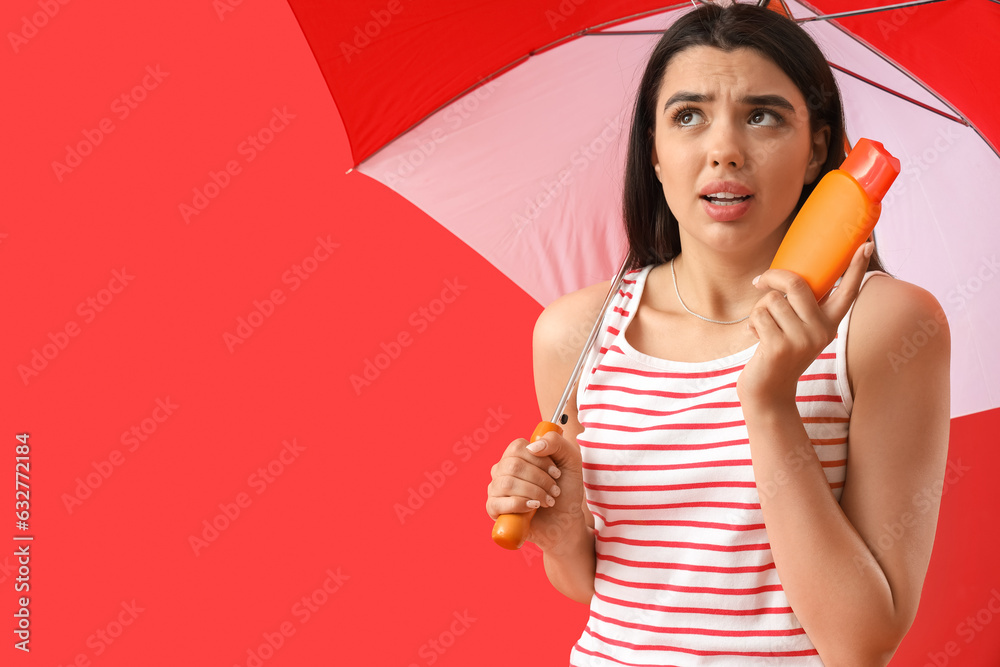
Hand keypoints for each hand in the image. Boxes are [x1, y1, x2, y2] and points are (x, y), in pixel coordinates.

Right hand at [486, 431, 586, 552]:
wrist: (566, 521)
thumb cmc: (566, 490)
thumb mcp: (570, 460)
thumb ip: (555, 442)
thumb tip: (532, 446)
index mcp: (517, 455)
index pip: (517, 447)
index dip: (539, 460)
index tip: (557, 473)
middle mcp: (502, 469)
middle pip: (513, 466)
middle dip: (540, 480)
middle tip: (555, 490)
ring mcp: (496, 488)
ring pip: (506, 484)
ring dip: (534, 493)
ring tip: (548, 501)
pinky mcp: (493, 509)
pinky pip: (497, 503)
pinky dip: (520, 505)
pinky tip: (533, 508)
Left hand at [737, 241, 872, 404]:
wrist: (768, 392)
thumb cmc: (779, 352)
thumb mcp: (796, 329)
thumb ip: (798, 308)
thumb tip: (781, 277)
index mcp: (830, 324)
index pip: (847, 292)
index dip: (856, 267)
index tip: (866, 243)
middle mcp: (821, 331)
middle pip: (796, 283)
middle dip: (773, 277)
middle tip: (760, 281)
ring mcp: (802, 340)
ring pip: (772, 300)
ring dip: (759, 310)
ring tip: (763, 327)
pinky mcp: (780, 347)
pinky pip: (759, 315)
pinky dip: (752, 323)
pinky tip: (757, 338)